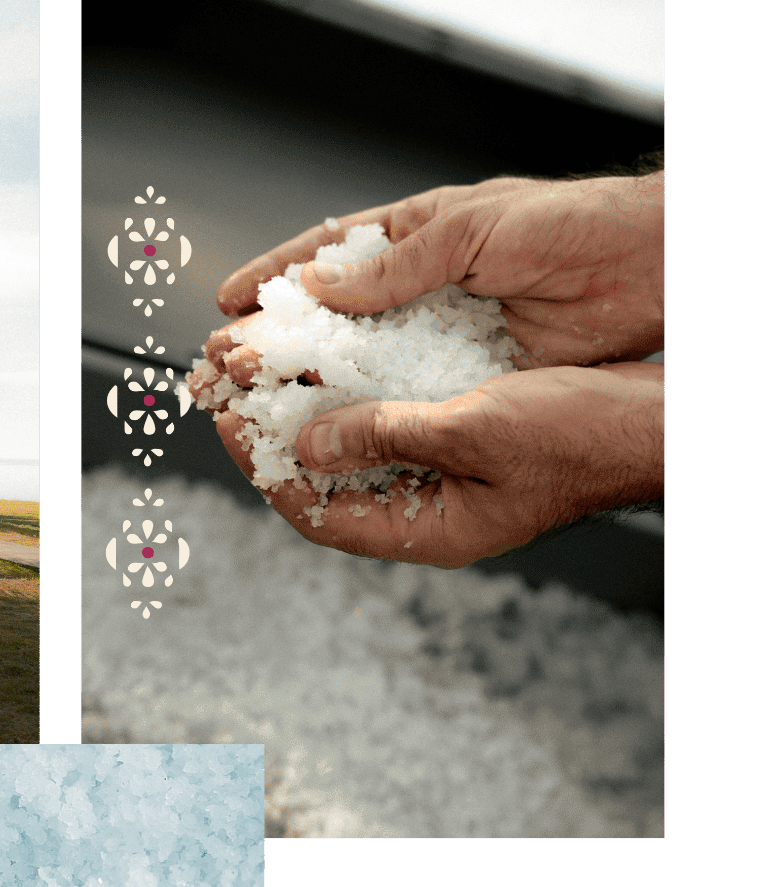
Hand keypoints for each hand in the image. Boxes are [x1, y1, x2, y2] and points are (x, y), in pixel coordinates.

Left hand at [212, 363, 663, 566]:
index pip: (321, 515)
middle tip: (230, 389)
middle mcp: (432, 508)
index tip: (228, 423)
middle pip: (327, 480)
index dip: (266, 471)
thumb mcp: (476, 429)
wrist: (659, 417)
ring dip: (308, 406)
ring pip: (352, 445)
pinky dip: (353, 390)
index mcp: (435, 530)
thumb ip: (389, 436)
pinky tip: (328, 356)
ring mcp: (447, 475)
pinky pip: (387, 419)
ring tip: (265, 367)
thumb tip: (310, 442)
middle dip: (275, 434)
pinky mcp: (460, 436)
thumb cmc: (586, 434)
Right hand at [214, 173, 664, 367]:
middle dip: (277, 341)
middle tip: (227, 365)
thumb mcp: (471, 233)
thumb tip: (318, 285)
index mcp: (418, 235)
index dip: (274, 277)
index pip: (329, 253)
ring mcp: (443, 333)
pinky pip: (406, 395)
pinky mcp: (470, 374)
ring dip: (310, 383)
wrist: (654, 271)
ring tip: (260, 402)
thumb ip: (394, 266)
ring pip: (362, 361)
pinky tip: (329, 428)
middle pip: (333, 317)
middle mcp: (422, 286)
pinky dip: (367, 410)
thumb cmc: (570, 228)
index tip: (227, 301)